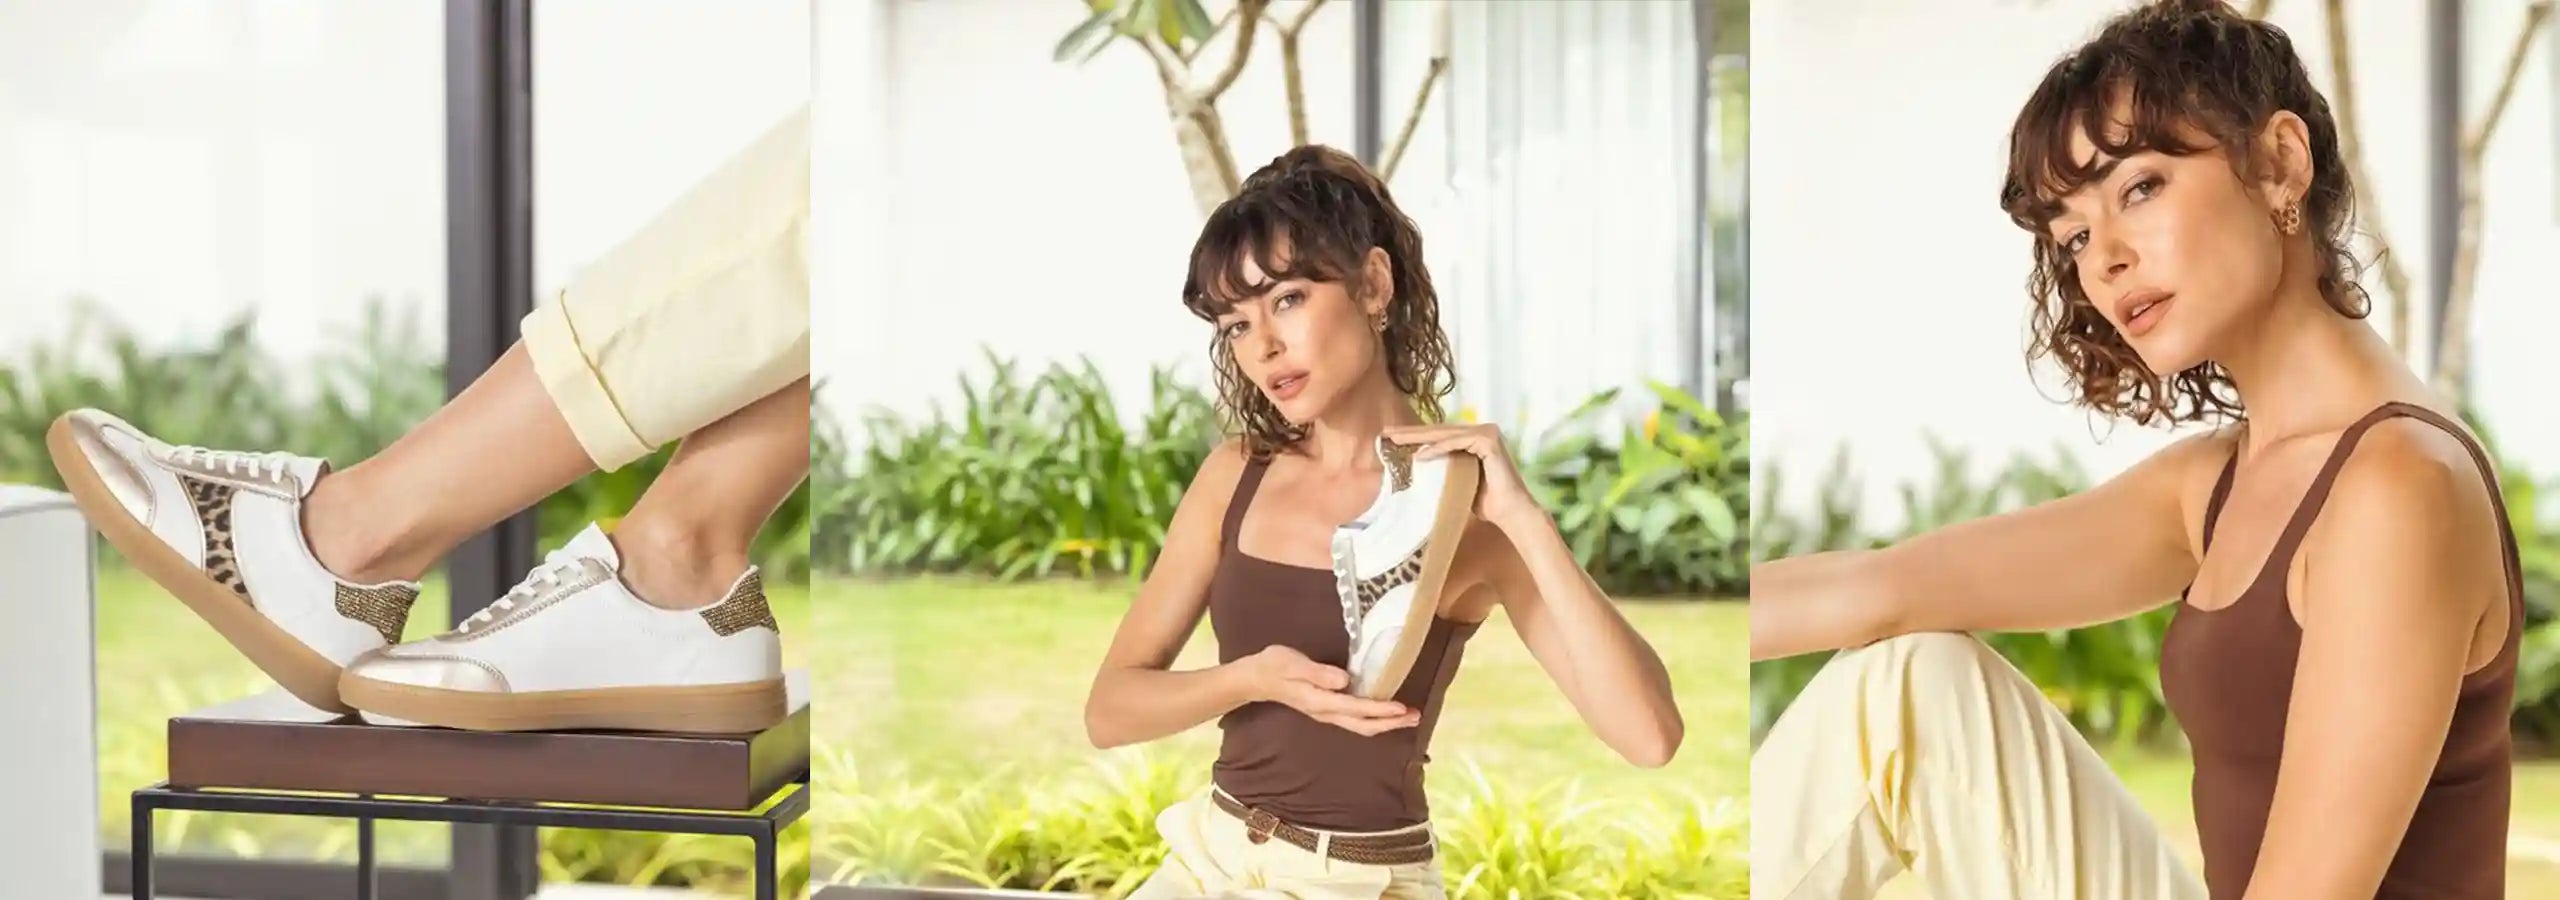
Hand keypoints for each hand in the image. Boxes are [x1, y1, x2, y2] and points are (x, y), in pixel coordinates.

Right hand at [1247, 645, 1420, 735]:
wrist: (1255, 679)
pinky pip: (1355, 720)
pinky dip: (1374, 719)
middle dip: (1390, 723)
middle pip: (1363, 725)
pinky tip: (1385, 713)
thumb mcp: (1292, 663)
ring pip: (1361, 725)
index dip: (1380, 709)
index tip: (1401, 708)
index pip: (1356, 708)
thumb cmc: (1273, 665)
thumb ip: (1318, 672)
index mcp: (1319, 702)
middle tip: (1416, 716)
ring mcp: (1326, 714)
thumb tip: (1344, 680)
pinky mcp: (1327, 709)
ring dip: (1386, 723)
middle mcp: (1326, 713)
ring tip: (1408, 716)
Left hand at [1382, 422, 1543, 531]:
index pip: (1440, 436)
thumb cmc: (1485, 501)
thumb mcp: (1457, 480)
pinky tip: (1420, 456)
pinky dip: (1439, 449)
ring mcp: (1488, 433)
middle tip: (1386, 432)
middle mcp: (1482, 431)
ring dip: (1419, 438)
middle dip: (1411, 433)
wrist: (1509, 512)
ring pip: (1446, 435)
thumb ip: (1444, 467)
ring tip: (1396, 440)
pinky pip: (1458, 443)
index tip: (1391, 438)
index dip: (1415, 436)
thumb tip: (1417, 462)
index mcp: (1474, 438)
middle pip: (1440, 432)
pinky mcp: (1490, 441)